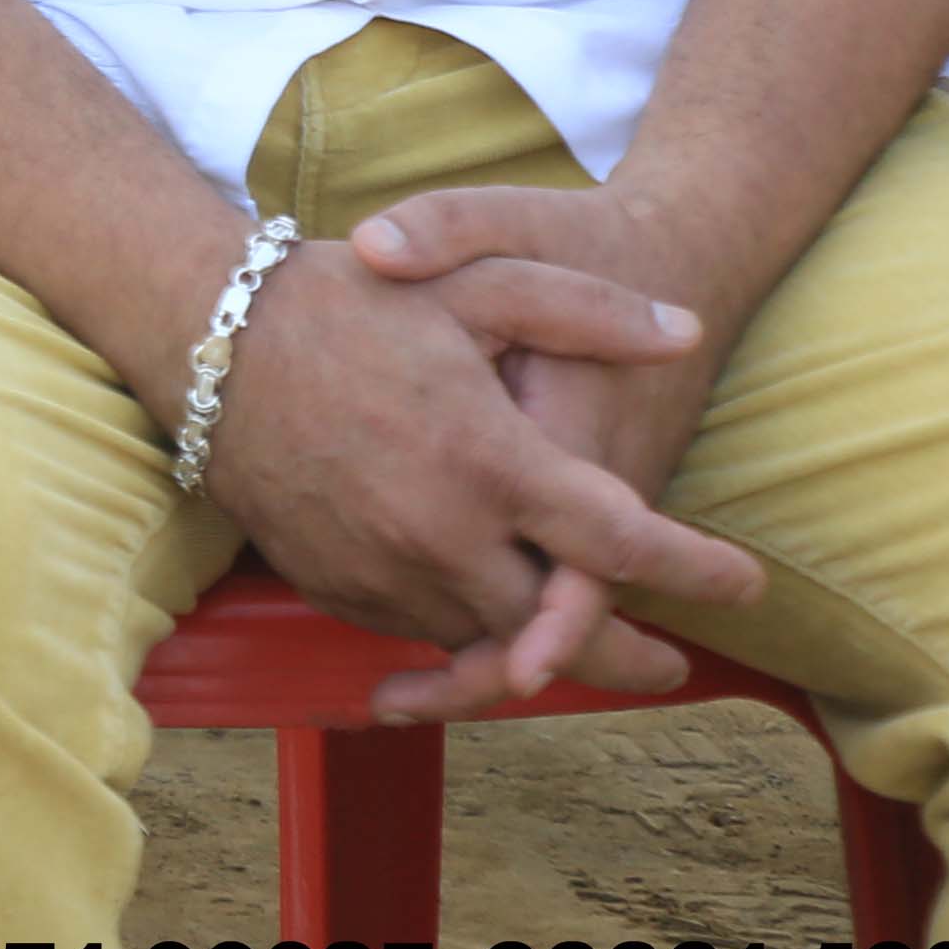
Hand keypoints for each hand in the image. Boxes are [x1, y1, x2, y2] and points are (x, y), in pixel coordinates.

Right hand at [179, 229, 760, 721]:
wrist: (202, 334)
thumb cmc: (345, 301)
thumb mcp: (472, 282)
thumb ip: (585, 309)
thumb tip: (684, 332)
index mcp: (491, 460)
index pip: (624, 543)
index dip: (698, 573)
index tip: (745, 586)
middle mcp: (441, 533)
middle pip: (563, 636)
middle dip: (630, 657)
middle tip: (673, 666)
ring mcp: (381, 568)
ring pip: (488, 641)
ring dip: (540, 647)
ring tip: (577, 645)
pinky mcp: (332, 583)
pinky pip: (417, 629)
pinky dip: (460, 629)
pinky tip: (479, 612)